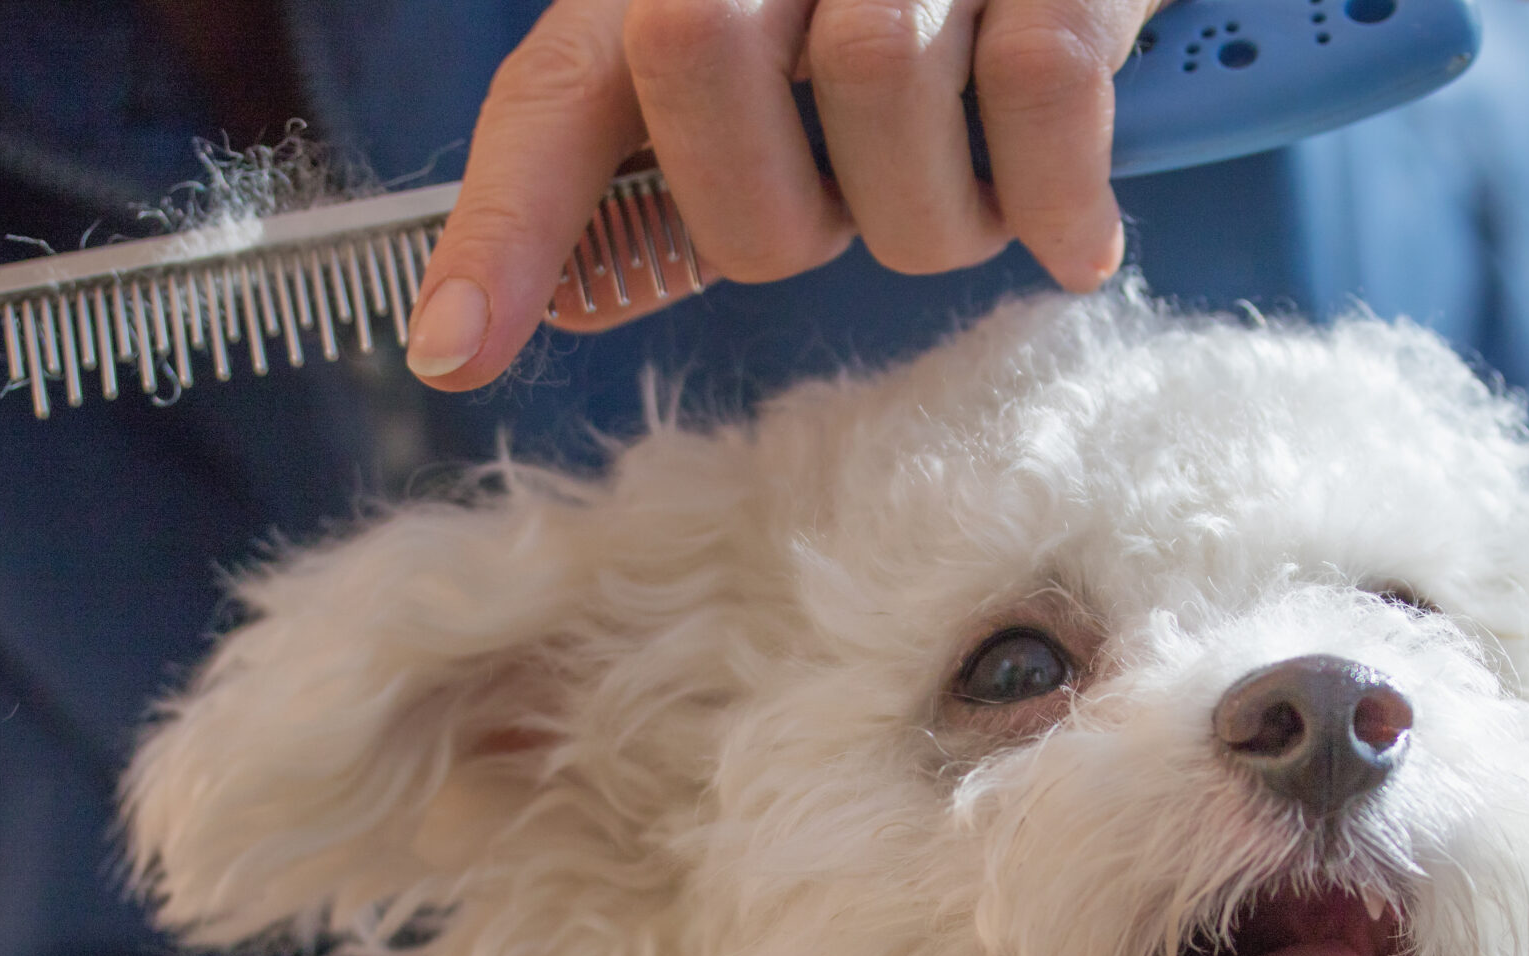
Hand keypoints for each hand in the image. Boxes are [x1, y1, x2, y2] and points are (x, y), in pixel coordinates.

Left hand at [402, 0, 1156, 387]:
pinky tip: (1071, 240)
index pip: (559, 88)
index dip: (505, 221)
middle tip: (835, 217)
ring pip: (881, 84)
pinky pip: (1038, 88)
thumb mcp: (767, 73)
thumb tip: (573, 295)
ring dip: (927, 214)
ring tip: (963, 198)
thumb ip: (670, 174)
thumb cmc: (907, 13)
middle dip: (770, 210)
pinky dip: (1052, 196)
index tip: (457, 348)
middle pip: (699, 65)